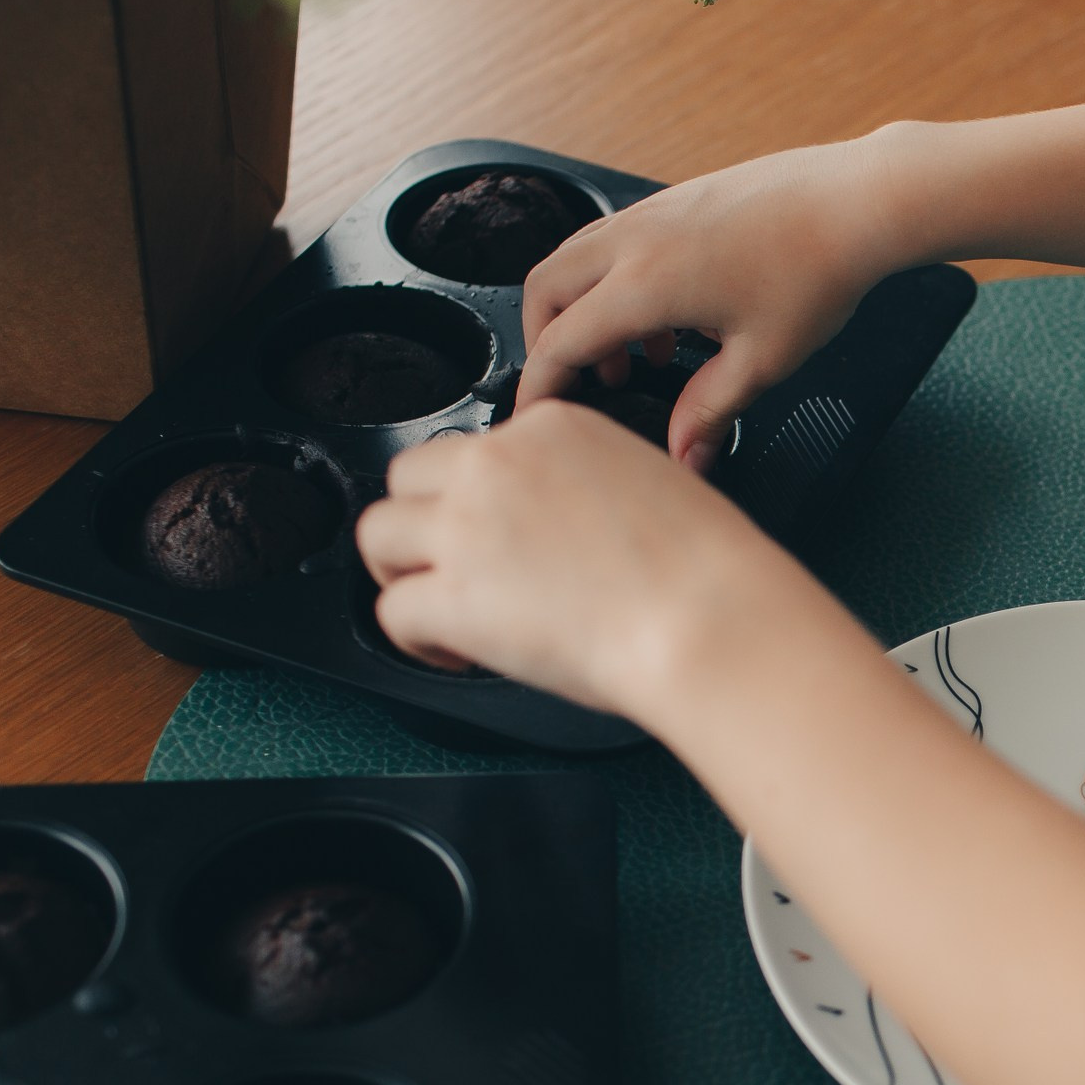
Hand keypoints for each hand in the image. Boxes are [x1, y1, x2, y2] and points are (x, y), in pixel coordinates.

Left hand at [355, 402, 779, 715]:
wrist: (707, 618)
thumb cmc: (704, 570)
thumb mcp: (651, 485)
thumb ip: (587, 487)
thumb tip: (558, 530)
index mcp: (553, 430)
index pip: (479, 449)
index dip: (480, 497)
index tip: (501, 535)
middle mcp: (498, 465)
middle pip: (408, 478)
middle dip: (424, 525)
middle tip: (452, 568)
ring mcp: (467, 528)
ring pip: (378, 535)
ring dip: (402, 573)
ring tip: (437, 611)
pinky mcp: (451, 596)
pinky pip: (392, 612)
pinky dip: (414, 640)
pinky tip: (453, 653)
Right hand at [516, 133, 914, 470]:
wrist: (855, 204)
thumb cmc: (816, 274)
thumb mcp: (761, 362)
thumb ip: (711, 412)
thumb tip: (684, 456)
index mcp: (644, 284)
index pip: (561, 340)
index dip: (541, 385)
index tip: (537, 415)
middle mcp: (635, 238)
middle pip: (547, 286)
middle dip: (547, 339)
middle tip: (578, 384)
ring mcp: (654, 212)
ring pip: (580, 257)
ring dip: (586, 309)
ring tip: (636, 362)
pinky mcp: (677, 200)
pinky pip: (619, 241)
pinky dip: (618, 282)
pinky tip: (673, 321)